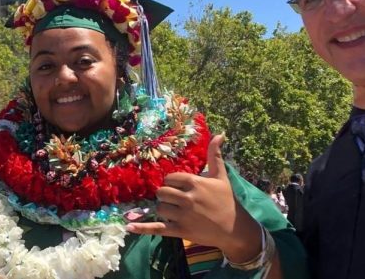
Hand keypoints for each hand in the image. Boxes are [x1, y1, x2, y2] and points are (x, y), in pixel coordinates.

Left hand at [127, 135, 263, 261]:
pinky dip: (143, 228)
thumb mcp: (221, 176)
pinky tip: (129, 226)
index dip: (172, 182)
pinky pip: (158, 228)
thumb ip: (215, 155)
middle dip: (166, 194)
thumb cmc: (227, 200)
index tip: (179, 186)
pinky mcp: (180, 231)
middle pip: (162, 192)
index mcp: (194, 182)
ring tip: (174, 210)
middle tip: (174, 198)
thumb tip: (220, 134)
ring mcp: (183, 216)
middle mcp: (187, 198)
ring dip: (164, 209)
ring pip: (160, 208)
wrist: (235, 229)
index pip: (170, 178)